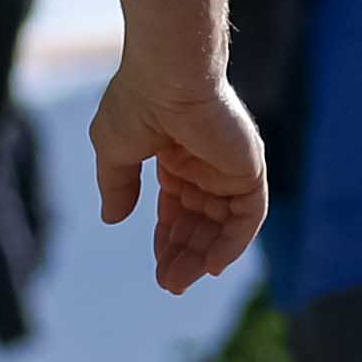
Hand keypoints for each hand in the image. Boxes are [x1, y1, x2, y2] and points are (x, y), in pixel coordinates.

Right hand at [87, 50, 268, 293]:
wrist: (167, 77)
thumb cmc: (136, 103)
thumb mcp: (114, 151)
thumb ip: (118, 186)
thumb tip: (113, 218)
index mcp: (177, 156)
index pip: (178, 207)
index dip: (167, 237)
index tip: (158, 265)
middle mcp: (207, 163)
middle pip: (200, 221)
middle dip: (183, 253)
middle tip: (168, 284)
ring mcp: (230, 167)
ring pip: (223, 224)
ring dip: (204, 255)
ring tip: (180, 280)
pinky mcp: (249, 169)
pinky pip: (248, 216)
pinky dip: (233, 242)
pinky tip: (211, 265)